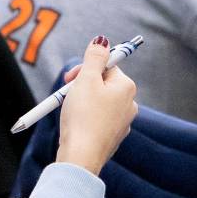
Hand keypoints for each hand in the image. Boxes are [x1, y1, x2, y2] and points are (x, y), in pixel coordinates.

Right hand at [54, 36, 137, 175]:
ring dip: (82, 101)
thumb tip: (102, 40)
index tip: (70, 78)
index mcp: (126, 87)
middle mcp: (130, 104)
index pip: (106, 65)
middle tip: (66, 93)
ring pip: (99, 102)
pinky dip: (86, 118)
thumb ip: (94, 57)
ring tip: (70, 111)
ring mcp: (122, 122)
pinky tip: (76, 126)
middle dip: (83, 85)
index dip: (85, 69)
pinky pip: (98, 119)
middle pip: (103, 84)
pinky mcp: (112, 137)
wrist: (81, 156)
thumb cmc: (83, 117)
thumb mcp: (86, 80)